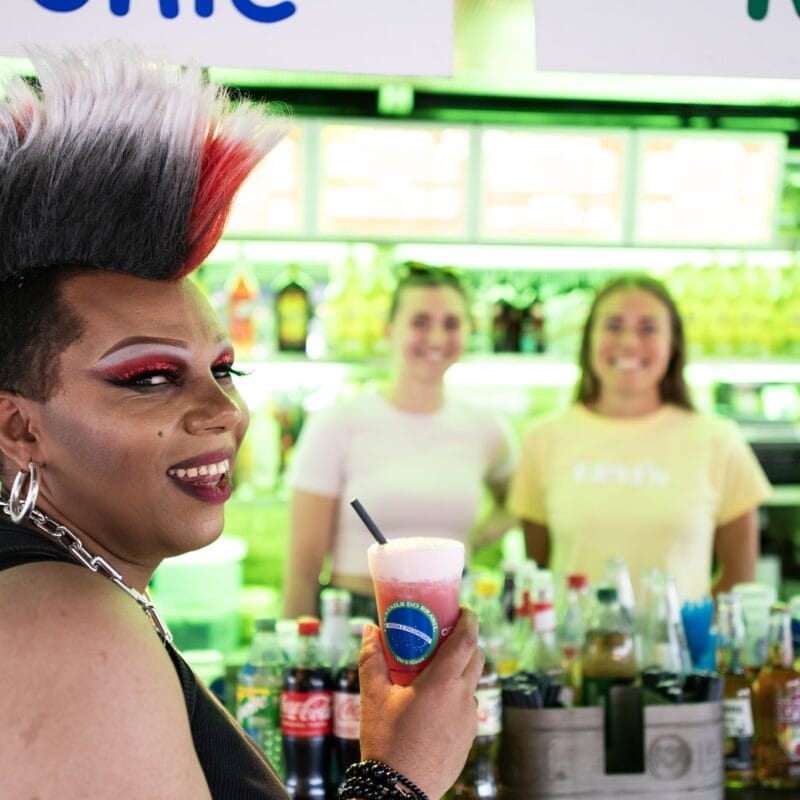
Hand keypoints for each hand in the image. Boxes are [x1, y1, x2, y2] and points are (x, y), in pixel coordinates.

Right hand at [358, 608, 483, 798]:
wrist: (397, 791)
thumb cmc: (385, 741)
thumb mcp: (373, 695)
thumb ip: (371, 657)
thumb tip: (370, 630)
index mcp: (443, 683)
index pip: (468, 639)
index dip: (469, 619)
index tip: (463, 609)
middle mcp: (463, 699)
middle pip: (477, 659)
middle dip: (467, 642)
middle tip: (446, 636)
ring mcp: (469, 722)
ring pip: (472, 686)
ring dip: (461, 673)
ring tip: (435, 674)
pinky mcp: (468, 741)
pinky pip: (467, 710)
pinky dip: (456, 699)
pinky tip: (433, 707)